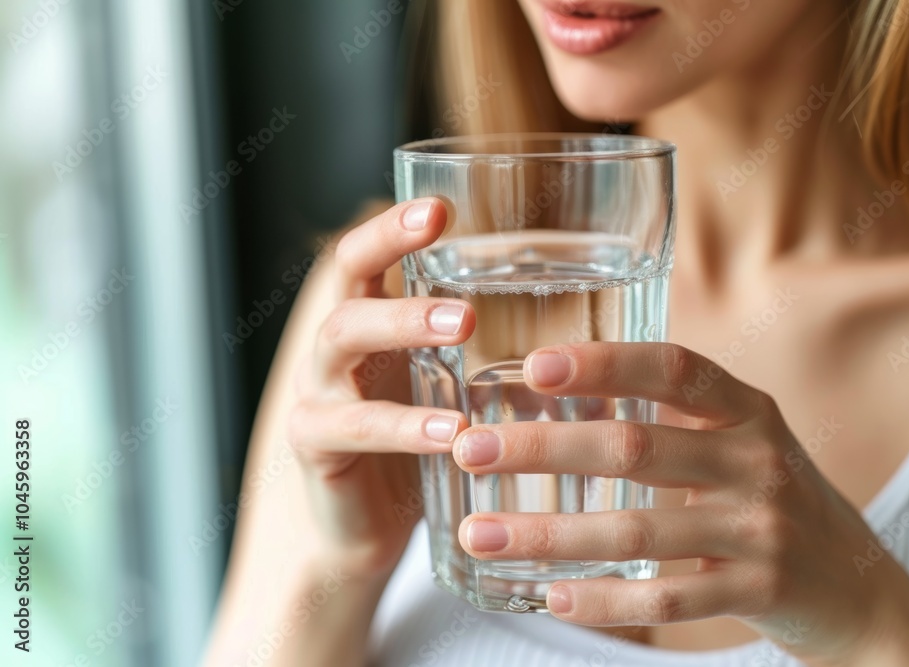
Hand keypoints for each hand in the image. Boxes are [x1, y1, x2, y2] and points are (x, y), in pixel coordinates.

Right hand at [287, 197, 473, 579]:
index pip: (367, 257)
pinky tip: (452, 432)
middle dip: (396, 259)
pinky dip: (404, 426)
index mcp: (369, 325)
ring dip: (404, 327)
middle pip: (348, 284)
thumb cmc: (418, 451)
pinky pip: (352, 425)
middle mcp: (333, 348)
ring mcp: (317, 392)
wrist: (364, 530)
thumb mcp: (452, 397)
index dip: (393, 227)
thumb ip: (494, 367)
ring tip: (464, 329)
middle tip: (468, 285)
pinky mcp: (313, 445)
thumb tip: (586, 352)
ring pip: (342, 339)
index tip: (440, 208)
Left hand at [453, 342, 908, 664]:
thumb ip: (674, 413)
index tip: (533, 366)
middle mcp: (757, 461)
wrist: (859, 586)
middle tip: (471, 450)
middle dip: (544, 448)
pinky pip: (668, 601)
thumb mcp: (742, 439)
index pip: (674, 368)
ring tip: (481, 533)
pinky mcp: (761, 592)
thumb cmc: (773, 497)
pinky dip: (604, 599)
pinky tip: (550, 595)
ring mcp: (762, 529)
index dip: (605, 363)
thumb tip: (559, 382)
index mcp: (747, 412)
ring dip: (549, 534)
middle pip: (636, 447)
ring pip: (639, 531)